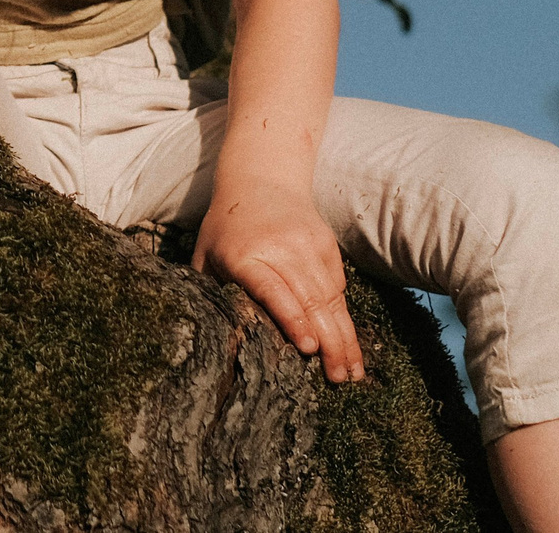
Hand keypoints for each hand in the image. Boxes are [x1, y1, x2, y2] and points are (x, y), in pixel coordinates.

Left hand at [193, 174, 364, 382]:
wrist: (260, 178)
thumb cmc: (225, 228)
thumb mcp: (206, 256)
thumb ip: (210, 293)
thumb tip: (213, 339)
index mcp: (245, 255)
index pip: (273, 290)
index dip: (292, 319)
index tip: (308, 349)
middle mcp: (281, 249)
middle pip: (310, 299)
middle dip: (328, 343)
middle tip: (338, 380)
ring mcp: (308, 245)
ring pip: (331, 297)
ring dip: (344, 337)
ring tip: (352, 373)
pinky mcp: (327, 244)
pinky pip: (338, 287)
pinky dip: (343, 317)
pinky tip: (349, 345)